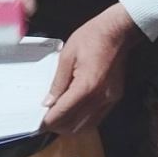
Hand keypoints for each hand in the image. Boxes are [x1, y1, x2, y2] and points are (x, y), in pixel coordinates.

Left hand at [42, 5, 141, 134]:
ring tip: (58, 119)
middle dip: (59, 126)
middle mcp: (100, 97)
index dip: (49, 120)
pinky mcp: (115, 98)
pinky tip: (74, 113)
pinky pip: (97, 117)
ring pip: (88, 125)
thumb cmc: (92, 37)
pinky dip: (83, 120)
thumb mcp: (67, 55)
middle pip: (75, 124)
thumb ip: (58, 82)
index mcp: (86, 85)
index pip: (64, 112)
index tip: (40, 122)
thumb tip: (49, 101)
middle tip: (46, 121)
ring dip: (71, 126)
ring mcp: (110, 99)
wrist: (117, 31)